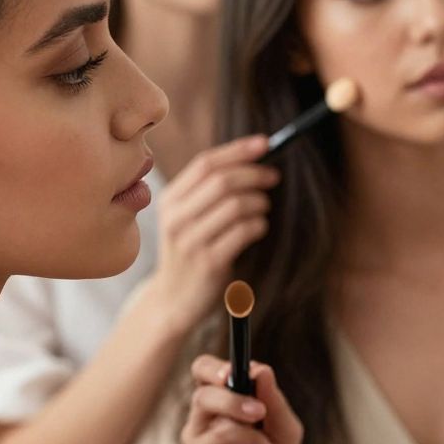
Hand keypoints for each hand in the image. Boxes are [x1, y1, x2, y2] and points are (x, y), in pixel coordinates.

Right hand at [148, 136, 277, 334]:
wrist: (173, 300)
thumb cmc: (190, 251)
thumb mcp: (187, 217)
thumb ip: (208, 190)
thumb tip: (252, 158)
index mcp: (170, 200)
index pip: (205, 163)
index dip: (238, 150)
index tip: (265, 143)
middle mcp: (175, 218)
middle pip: (222, 181)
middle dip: (255, 174)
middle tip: (273, 177)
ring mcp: (190, 241)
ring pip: (235, 205)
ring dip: (259, 202)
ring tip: (262, 208)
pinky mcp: (209, 262)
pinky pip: (243, 231)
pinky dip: (259, 225)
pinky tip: (259, 227)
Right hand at [182, 355, 302, 443]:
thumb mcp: (286, 432)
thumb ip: (275, 402)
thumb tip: (261, 370)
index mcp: (228, 398)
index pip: (213, 366)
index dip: (222, 352)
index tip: (238, 344)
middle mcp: (209, 411)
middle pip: (201, 371)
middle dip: (220, 370)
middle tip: (239, 377)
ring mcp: (199, 431)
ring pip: (206, 399)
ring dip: (237, 405)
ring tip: (261, 419)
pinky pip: (216, 433)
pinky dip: (243, 436)